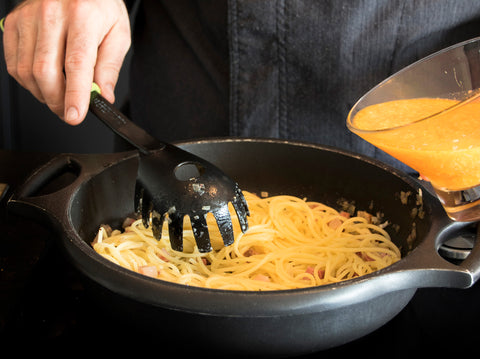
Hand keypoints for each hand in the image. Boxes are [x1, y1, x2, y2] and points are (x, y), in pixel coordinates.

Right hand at [2, 0, 130, 124]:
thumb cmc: (99, 7)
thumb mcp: (118, 34)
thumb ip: (110, 67)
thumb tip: (102, 96)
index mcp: (82, 16)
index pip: (76, 64)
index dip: (74, 95)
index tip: (74, 116)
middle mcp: (51, 13)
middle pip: (45, 71)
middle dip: (57, 101)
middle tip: (69, 111)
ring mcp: (28, 17)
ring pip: (26, 71)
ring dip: (43, 94)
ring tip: (60, 95)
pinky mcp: (13, 23)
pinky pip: (14, 64)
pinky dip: (29, 82)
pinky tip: (45, 81)